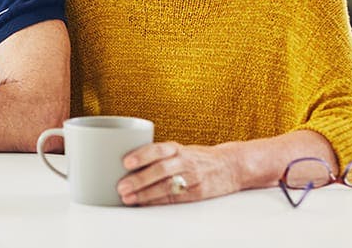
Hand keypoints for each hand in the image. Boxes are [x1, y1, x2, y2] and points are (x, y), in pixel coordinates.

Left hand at [116, 141, 239, 205]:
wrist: (230, 165)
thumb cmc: (196, 157)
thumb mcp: (178, 150)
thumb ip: (157, 155)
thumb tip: (124, 164)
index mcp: (176, 148)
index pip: (158, 149)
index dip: (141, 155)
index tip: (125, 162)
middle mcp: (185, 161)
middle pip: (160, 170)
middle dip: (139, 179)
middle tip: (121, 186)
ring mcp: (193, 177)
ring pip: (167, 186)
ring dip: (145, 193)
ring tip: (129, 198)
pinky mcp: (198, 193)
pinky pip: (176, 198)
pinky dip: (159, 201)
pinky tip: (146, 203)